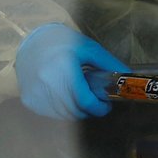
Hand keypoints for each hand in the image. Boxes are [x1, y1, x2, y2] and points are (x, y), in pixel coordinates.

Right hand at [15, 23, 129, 119]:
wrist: (31, 42)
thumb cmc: (63, 43)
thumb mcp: (89, 48)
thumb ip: (108, 63)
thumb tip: (127, 75)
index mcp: (64, 70)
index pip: (84, 100)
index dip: (99, 107)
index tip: (107, 105)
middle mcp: (47, 85)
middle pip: (75, 110)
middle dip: (90, 110)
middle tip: (98, 101)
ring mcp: (36, 95)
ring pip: (64, 115)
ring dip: (78, 111)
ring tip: (84, 97)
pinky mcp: (30, 101)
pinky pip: (52, 113)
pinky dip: (64, 110)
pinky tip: (68, 98)